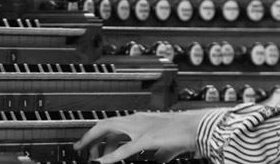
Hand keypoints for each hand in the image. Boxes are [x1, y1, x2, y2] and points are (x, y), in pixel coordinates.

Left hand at [73, 109, 210, 162]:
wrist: (198, 127)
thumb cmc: (185, 133)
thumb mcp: (168, 145)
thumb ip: (160, 152)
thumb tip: (158, 160)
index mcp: (141, 120)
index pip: (113, 124)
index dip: (98, 135)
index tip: (89, 146)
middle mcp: (138, 120)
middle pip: (105, 124)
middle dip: (89, 137)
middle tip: (81, 150)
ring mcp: (141, 128)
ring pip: (110, 131)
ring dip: (96, 145)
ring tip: (90, 158)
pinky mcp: (147, 138)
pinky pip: (125, 149)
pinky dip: (112, 157)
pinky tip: (103, 162)